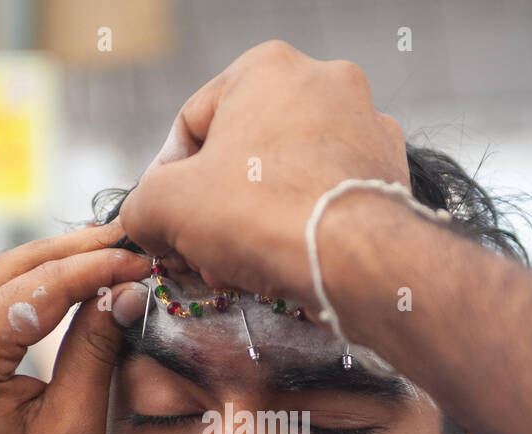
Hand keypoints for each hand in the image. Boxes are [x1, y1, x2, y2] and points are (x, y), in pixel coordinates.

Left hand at [0, 223, 148, 433]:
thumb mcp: (69, 432)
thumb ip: (95, 355)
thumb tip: (126, 292)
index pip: (42, 286)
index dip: (99, 267)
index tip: (144, 260)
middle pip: (22, 262)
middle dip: (84, 250)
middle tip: (138, 241)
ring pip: (6, 265)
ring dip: (62, 257)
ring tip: (117, 251)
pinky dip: (37, 276)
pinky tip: (78, 272)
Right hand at [118, 41, 407, 305]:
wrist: (356, 260)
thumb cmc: (264, 215)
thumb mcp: (166, 207)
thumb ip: (142, 206)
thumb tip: (145, 222)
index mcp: (267, 68)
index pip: (193, 125)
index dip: (168, 181)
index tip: (166, 222)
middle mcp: (324, 83)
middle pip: (244, 154)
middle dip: (217, 210)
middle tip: (203, 254)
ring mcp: (365, 126)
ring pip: (286, 178)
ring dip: (255, 223)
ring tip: (241, 267)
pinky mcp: (389, 172)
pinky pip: (326, 197)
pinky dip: (301, 226)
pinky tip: (285, 262)